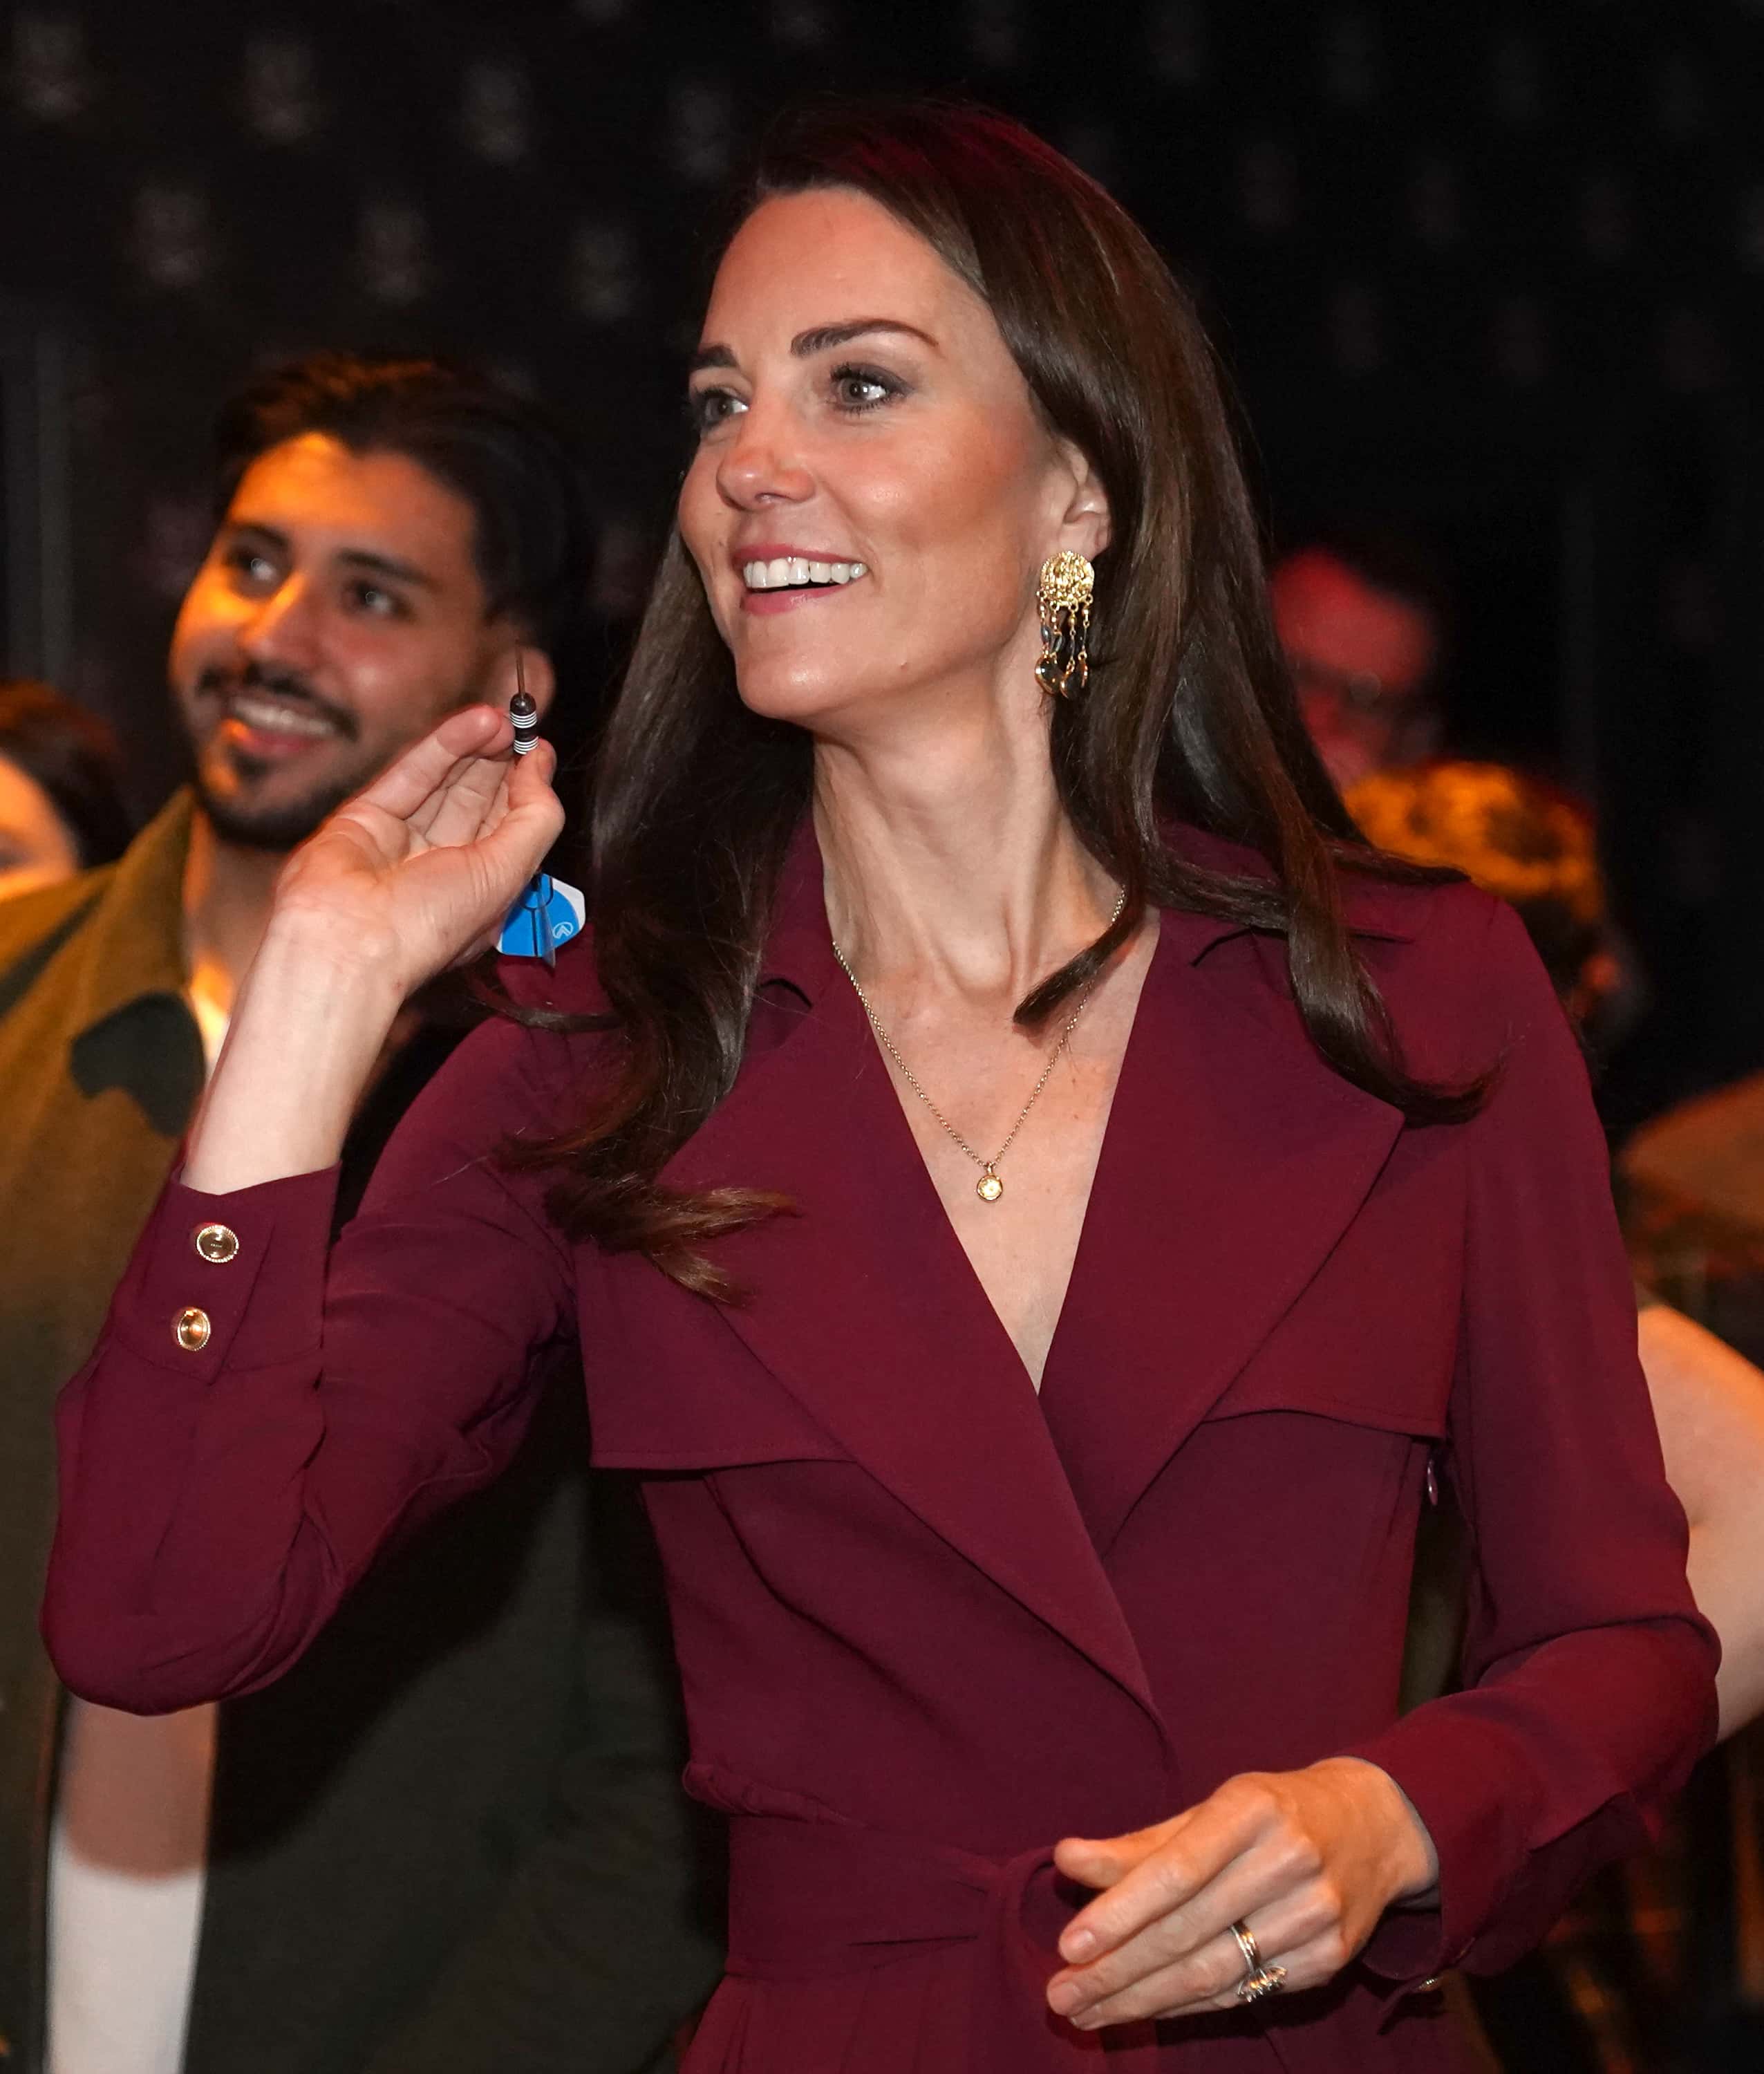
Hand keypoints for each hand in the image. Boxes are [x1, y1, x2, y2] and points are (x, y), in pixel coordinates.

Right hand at [270, 705, 563, 995]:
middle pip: (478, 800)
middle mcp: (441, 867)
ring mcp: (402, 841)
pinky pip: (412, 775)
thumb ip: (534, 818)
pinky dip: (444, 745)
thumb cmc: (430, 926)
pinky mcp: (367, 817)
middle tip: (522, 722)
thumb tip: (541, 767)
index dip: (526, 788)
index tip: (540, 750)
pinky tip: (475, 722)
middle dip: (502, 761)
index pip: (509, 828)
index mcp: (479, 892)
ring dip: (478, 747)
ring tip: (505, 715)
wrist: (350, 941)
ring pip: (446, 783)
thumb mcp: (510, 872)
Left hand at [1045, 1759, 1437, 2030]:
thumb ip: (1139, 1844)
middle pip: (1188, 1931)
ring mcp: (1314, 1916)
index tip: (1068, 1944)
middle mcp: (1288, 1862)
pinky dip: (1185, 2007)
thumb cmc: (1270, 1812)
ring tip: (1087, 2011)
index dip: (1120, 1911)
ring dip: (1141, 2000)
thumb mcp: (1210, 1809)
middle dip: (1116, 1970)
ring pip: (1212, 1973)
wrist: (1374, 1826)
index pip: (1177, 1870)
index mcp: (1252, 1809)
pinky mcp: (1328, 1960)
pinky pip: (1242, 1994)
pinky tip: (1143, 2011)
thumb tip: (1065, 1859)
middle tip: (1061, 1995)